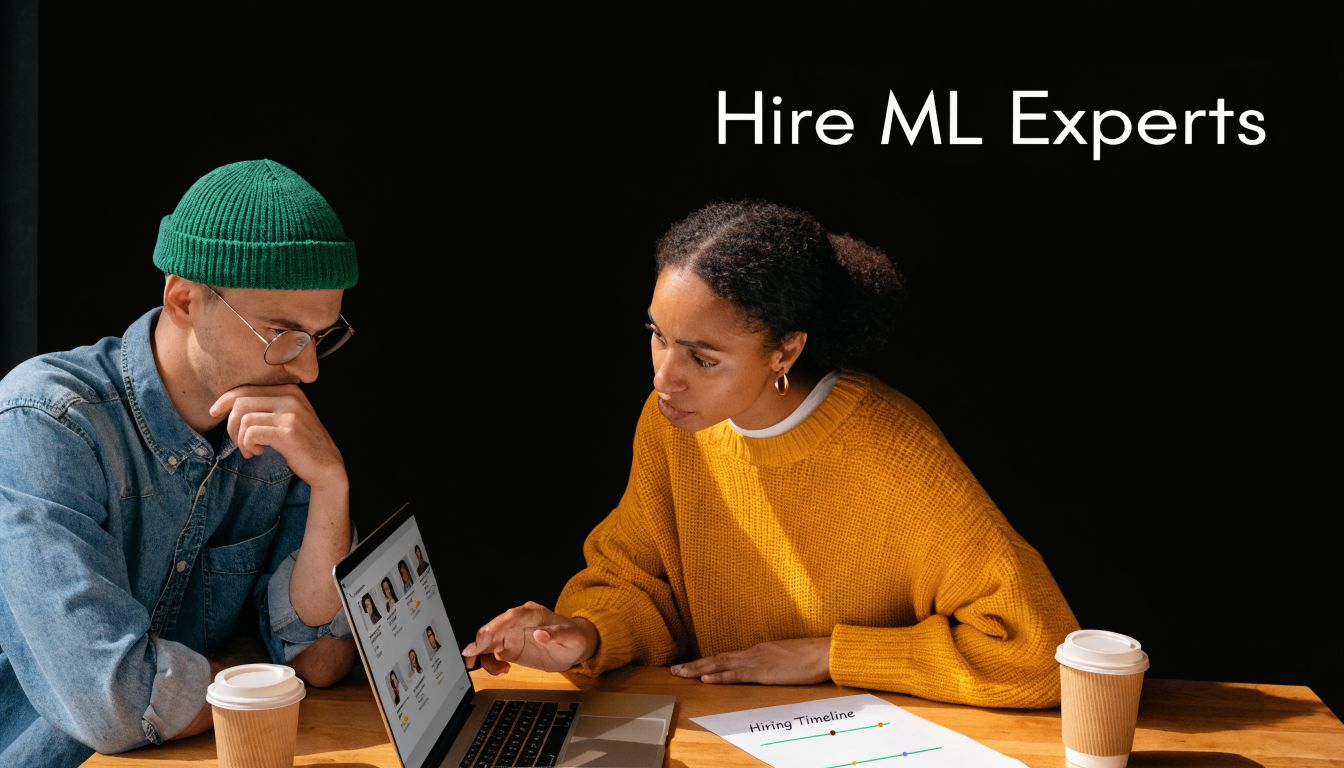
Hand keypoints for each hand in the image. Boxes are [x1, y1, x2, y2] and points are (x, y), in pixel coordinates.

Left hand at [208, 384, 344, 488]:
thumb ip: (265, 407)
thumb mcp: (286, 418)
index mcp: (289, 390)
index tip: (214, 412)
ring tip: (250, 450)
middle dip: (231, 425)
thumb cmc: (301, 444)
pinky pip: (251, 434)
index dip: (225, 400)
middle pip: (241, 403)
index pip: (246, 388)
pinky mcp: (288, 432)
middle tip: (238, 442)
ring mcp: (290, 414)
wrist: (327, 465)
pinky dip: (247, 445)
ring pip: (244, 419)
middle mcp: (291, 397)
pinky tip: (257, 452)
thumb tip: (227, 404)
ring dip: (240, 439)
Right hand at [462, 601, 597, 674]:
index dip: (495, 627)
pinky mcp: (509, 647)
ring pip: (488, 641)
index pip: (509, 618)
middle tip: (472, 656)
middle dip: (481, 641)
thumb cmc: (574, 637)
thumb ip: (557, 634)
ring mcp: (511, 634)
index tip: (483, 639)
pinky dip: (490, 662)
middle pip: (493, 628)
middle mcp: (517, 622)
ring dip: (483, 655)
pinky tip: (502, 671)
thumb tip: (541, 634)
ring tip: (497, 671)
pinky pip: (492, 653)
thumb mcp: (571, 637)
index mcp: (531, 614)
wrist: (575, 645)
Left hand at [669, 637, 831, 684]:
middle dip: (695, 664)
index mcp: (758, 650)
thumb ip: (773, 661)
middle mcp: (753, 652)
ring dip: (698, 669)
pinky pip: (736, 675)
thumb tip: (767, 666)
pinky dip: (719, 676)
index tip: (691, 664)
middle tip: (675, 668)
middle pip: (717, 658)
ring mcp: (757, 661)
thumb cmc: (810, 656)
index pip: (727, 656)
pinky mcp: (763, 672)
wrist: (824, 652)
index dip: (707, 660)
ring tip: (681, 673)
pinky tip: (705, 679)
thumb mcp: (786, 658)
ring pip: (721, 664)